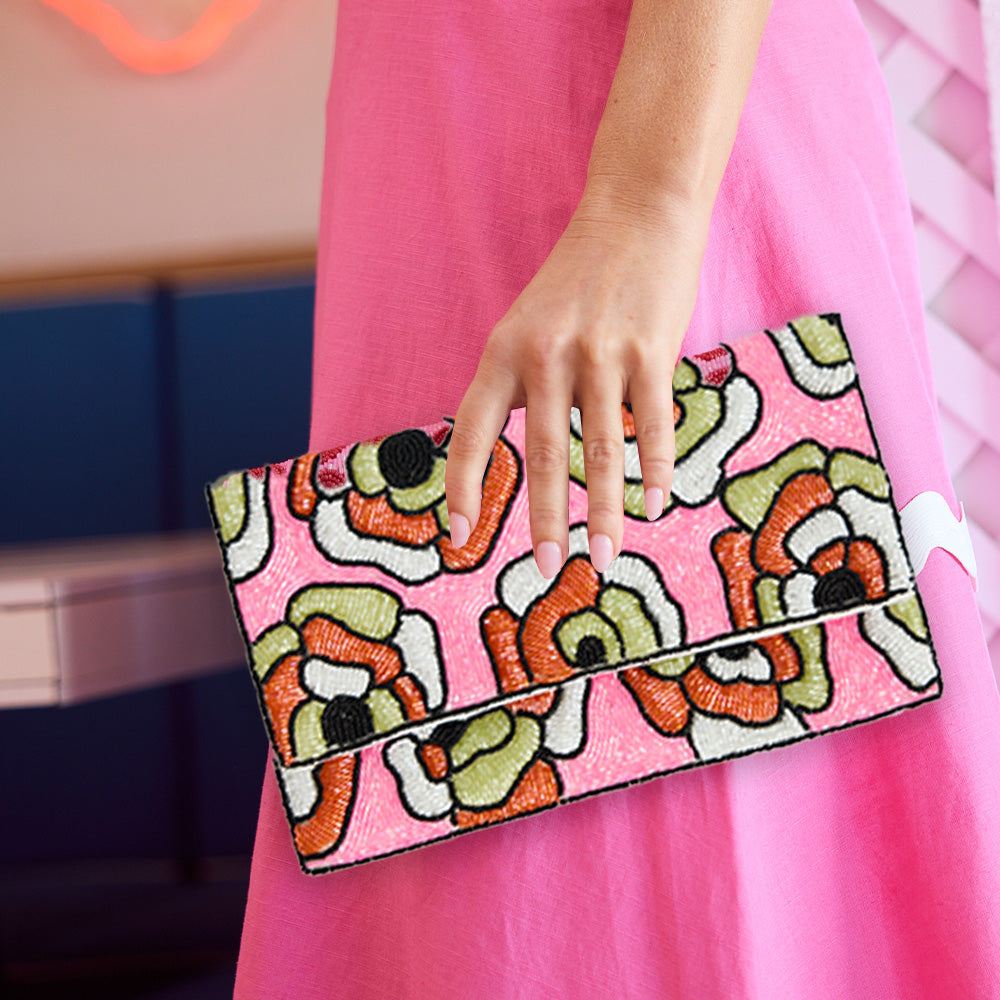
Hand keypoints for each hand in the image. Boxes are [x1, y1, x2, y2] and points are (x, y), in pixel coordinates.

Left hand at [444, 187, 707, 578]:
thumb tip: (524, 458)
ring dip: (604, 512)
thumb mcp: (527, 325)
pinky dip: (655, 469)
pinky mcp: (651, 348)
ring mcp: (601, 351)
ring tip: (604, 558)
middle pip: (541, 454)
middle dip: (544, 520)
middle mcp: (546, 354)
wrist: (637, 212)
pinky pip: (652, 423)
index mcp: (503, 351)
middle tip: (546, 570)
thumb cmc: (579, 281)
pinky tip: (656, 506)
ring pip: (601, 449)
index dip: (464, 487)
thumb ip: (519, 385)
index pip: (472, 431)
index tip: (461, 538)